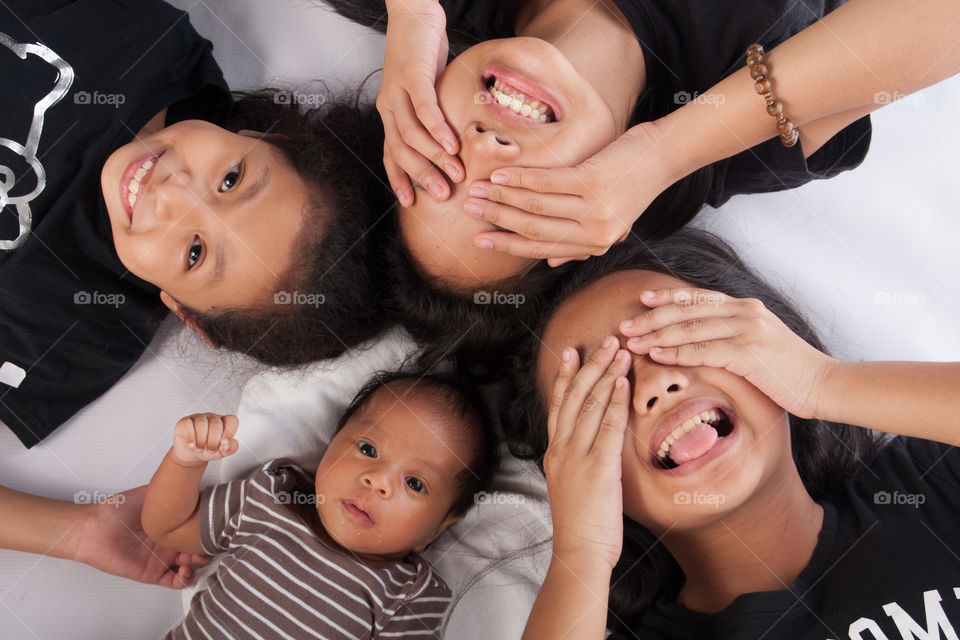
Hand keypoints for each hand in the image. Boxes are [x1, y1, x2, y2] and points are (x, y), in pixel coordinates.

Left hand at [73, 486, 208, 588]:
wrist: (93, 529)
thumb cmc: (116, 510)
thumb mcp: (149, 493)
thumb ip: (171, 490)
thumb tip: (190, 480)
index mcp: (171, 524)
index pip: (197, 528)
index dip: (208, 528)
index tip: (214, 524)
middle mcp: (169, 541)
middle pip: (198, 548)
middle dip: (207, 547)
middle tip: (207, 542)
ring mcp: (162, 558)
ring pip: (192, 566)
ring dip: (199, 564)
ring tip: (196, 557)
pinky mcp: (153, 573)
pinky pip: (175, 582)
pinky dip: (185, 579)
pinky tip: (184, 570)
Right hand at [172, 413, 238, 465]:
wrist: (191, 455)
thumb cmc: (208, 450)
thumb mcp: (223, 452)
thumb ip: (231, 448)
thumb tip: (227, 443)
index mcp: (224, 422)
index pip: (232, 420)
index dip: (229, 433)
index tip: (223, 444)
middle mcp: (212, 418)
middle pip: (216, 424)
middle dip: (213, 442)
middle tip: (210, 450)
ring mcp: (198, 418)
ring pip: (201, 424)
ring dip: (201, 441)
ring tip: (199, 449)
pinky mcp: (185, 421)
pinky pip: (187, 424)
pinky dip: (189, 437)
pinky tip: (191, 444)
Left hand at [379, 0, 461, 205]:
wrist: (413, 15)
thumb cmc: (422, 54)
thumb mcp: (425, 92)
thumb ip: (432, 117)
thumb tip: (453, 142)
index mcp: (390, 114)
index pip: (391, 154)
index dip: (400, 180)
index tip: (412, 203)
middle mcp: (389, 107)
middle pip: (401, 151)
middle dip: (422, 177)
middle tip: (445, 195)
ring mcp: (397, 92)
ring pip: (412, 135)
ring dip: (435, 158)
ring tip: (456, 173)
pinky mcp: (412, 77)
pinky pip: (424, 109)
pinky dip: (437, 130)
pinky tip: (452, 144)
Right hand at [468, 122, 677, 264]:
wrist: (663, 157)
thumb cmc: (632, 185)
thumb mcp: (609, 222)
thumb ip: (580, 242)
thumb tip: (550, 263)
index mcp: (596, 245)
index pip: (542, 248)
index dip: (508, 244)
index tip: (481, 239)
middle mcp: (595, 233)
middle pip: (533, 228)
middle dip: (496, 219)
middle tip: (470, 208)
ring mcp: (595, 209)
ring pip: (535, 206)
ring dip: (501, 197)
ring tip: (478, 189)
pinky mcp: (593, 182)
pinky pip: (546, 183)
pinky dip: (518, 179)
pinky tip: (500, 174)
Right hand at [544, 337, 630, 570]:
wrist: (578, 552)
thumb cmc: (580, 525)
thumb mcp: (571, 485)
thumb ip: (577, 460)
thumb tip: (590, 444)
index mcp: (555, 452)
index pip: (559, 404)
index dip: (565, 375)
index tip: (570, 350)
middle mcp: (562, 448)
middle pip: (574, 397)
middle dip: (590, 365)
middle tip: (604, 339)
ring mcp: (578, 457)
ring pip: (590, 405)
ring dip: (606, 375)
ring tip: (618, 351)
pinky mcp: (598, 468)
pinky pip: (608, 428)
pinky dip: (616, 403)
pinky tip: (624, 383)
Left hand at [619, 288, 837, 418]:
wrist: (825, 384)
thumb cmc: (790, 371)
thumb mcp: (759, 344)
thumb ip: (732, 336)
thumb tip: (703, 341)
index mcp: (745, 307)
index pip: (699, 297)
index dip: (668, 297)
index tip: (643, 299)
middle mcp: (744, 311)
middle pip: (687, 309)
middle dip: (652, 316)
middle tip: (625, 324)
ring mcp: (747, 329)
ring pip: (690, 327)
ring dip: (656, 334)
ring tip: (631, 340)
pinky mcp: (748, 351)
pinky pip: (702, 350)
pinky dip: (676, 351)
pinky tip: (656, 354)